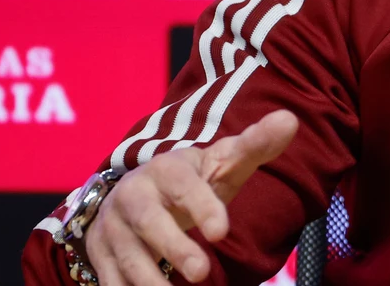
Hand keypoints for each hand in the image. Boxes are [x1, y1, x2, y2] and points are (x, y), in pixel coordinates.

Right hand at [83, 110, 298, 284]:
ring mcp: (113, 225)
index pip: (184, 186)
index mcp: (166, 169)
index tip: (222, 231)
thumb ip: (255, 145)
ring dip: (147, 279)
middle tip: (202, 272)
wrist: (139, 192)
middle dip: (174, 247)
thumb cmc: (194, 181)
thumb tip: (289, 120)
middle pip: (148, 222)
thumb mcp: (222, 162)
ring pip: (126, 255)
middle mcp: (133, 195)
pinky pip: (109, 277)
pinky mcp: (100, 253)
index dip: (202, 206)